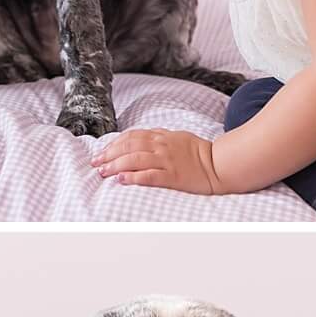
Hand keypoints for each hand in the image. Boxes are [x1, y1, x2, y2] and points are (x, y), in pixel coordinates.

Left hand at [91, 128, 225, 193]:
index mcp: (162, 137)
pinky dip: (133, 177)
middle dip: (109, 154)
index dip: (114, 143)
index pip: (132, 136)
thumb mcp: (178, 137)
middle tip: (96, 164)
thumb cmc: (200, 152)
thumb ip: (159, 137)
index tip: (102, 152)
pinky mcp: (173, 176)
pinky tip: (121, 179)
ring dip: (116, 165)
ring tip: (103, 172)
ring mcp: (167, 161)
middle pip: (129, 146)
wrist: (219, 164)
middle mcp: (162, 146)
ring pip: (135, 159)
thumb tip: (140, 139)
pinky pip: (149, 175)